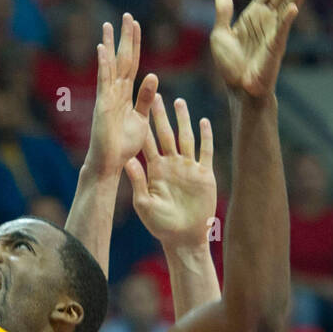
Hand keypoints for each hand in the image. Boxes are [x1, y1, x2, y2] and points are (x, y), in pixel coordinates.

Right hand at [83, 13, 158, 176]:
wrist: (109, 164)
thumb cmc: (123, 145)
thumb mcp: (141, 119)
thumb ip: (145, 99)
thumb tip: (153, 76)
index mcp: (124, 95)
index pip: (131, 65)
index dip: (134, 45)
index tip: (135, 26)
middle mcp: (114, 92)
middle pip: (122, 60)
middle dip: (124, 38)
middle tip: (126, 16)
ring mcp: (107, 97)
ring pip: (111, 66)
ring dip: (110, 45)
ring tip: (110, 25)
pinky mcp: (103, 105)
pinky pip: (104, 81)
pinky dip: (103, 65)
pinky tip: (102, 48)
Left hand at [124, 97, 216, 248]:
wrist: (183, 236)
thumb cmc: (160, 224)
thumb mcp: (144, 203)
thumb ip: (137, 181)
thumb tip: (127, 161)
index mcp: (154, 169)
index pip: (147, 142)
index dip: (142, 126)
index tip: (135, 109)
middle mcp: (171, 164)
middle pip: (165, 134)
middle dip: (160, 115)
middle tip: (155, 95)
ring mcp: (188, 168)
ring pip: (185, 137)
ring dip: (183, 120)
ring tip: (179, 102)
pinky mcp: (204, 174)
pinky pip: (205, 151)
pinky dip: (205, 136)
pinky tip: (204, 121)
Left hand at [210, 0, 317, 97]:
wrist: (238, 88)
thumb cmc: (230, 65)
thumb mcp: (219, 34)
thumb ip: (222, 13)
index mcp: (254, 14)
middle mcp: (267, 19)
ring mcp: (274, 31)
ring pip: (288, 5)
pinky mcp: (275, 46)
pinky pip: (281, 30)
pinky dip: (287, 18)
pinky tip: (294, 7)